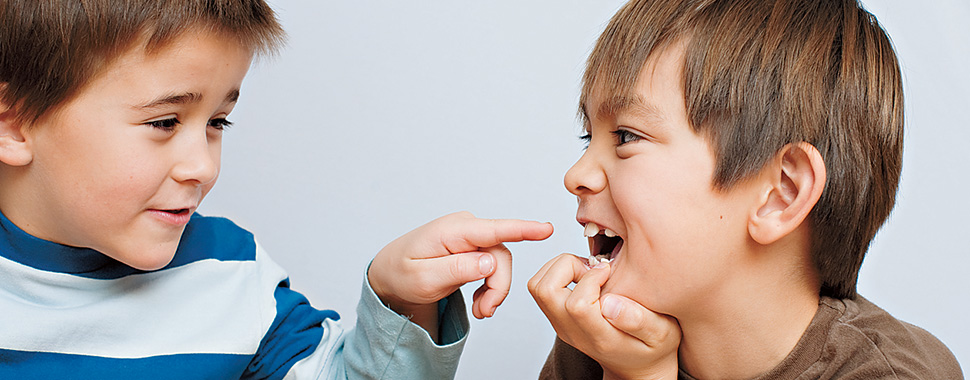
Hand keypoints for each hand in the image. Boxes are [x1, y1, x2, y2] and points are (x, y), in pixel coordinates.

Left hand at [369, 211, 552, 339]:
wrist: (391, 274)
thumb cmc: (401, 273)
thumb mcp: (423, 278)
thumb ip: (456, 269)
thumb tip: (490, 261)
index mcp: (451, 231)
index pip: (492, 229)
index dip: (522, 229)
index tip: (545, 229)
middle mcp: (465, 228)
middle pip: (501, 255)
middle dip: (498, 287)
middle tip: (485, 312)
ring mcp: (471, 237)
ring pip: (500, 264)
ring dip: (494, 291)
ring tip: (480, 311)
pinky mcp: (474, 247)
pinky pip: (494, 267)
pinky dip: (490, 288)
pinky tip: (480, 301)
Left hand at [528, 254, 680, 379]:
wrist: (637, 367)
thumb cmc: (652, 348)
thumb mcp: (662, 334)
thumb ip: (639, 320)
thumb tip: (609, 302)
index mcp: (599, 337)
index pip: (576, 305)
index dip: (591, 278)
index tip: (609, 271)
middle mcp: (573, 332)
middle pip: (545, 291)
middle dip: (567, 265)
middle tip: (593, 267)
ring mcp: (562, 325)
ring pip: (538, 286)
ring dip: (560, 268)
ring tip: (588, 270)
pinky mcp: (558, 318)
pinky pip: (542, 288)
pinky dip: (558, 272)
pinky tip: (584, 275)